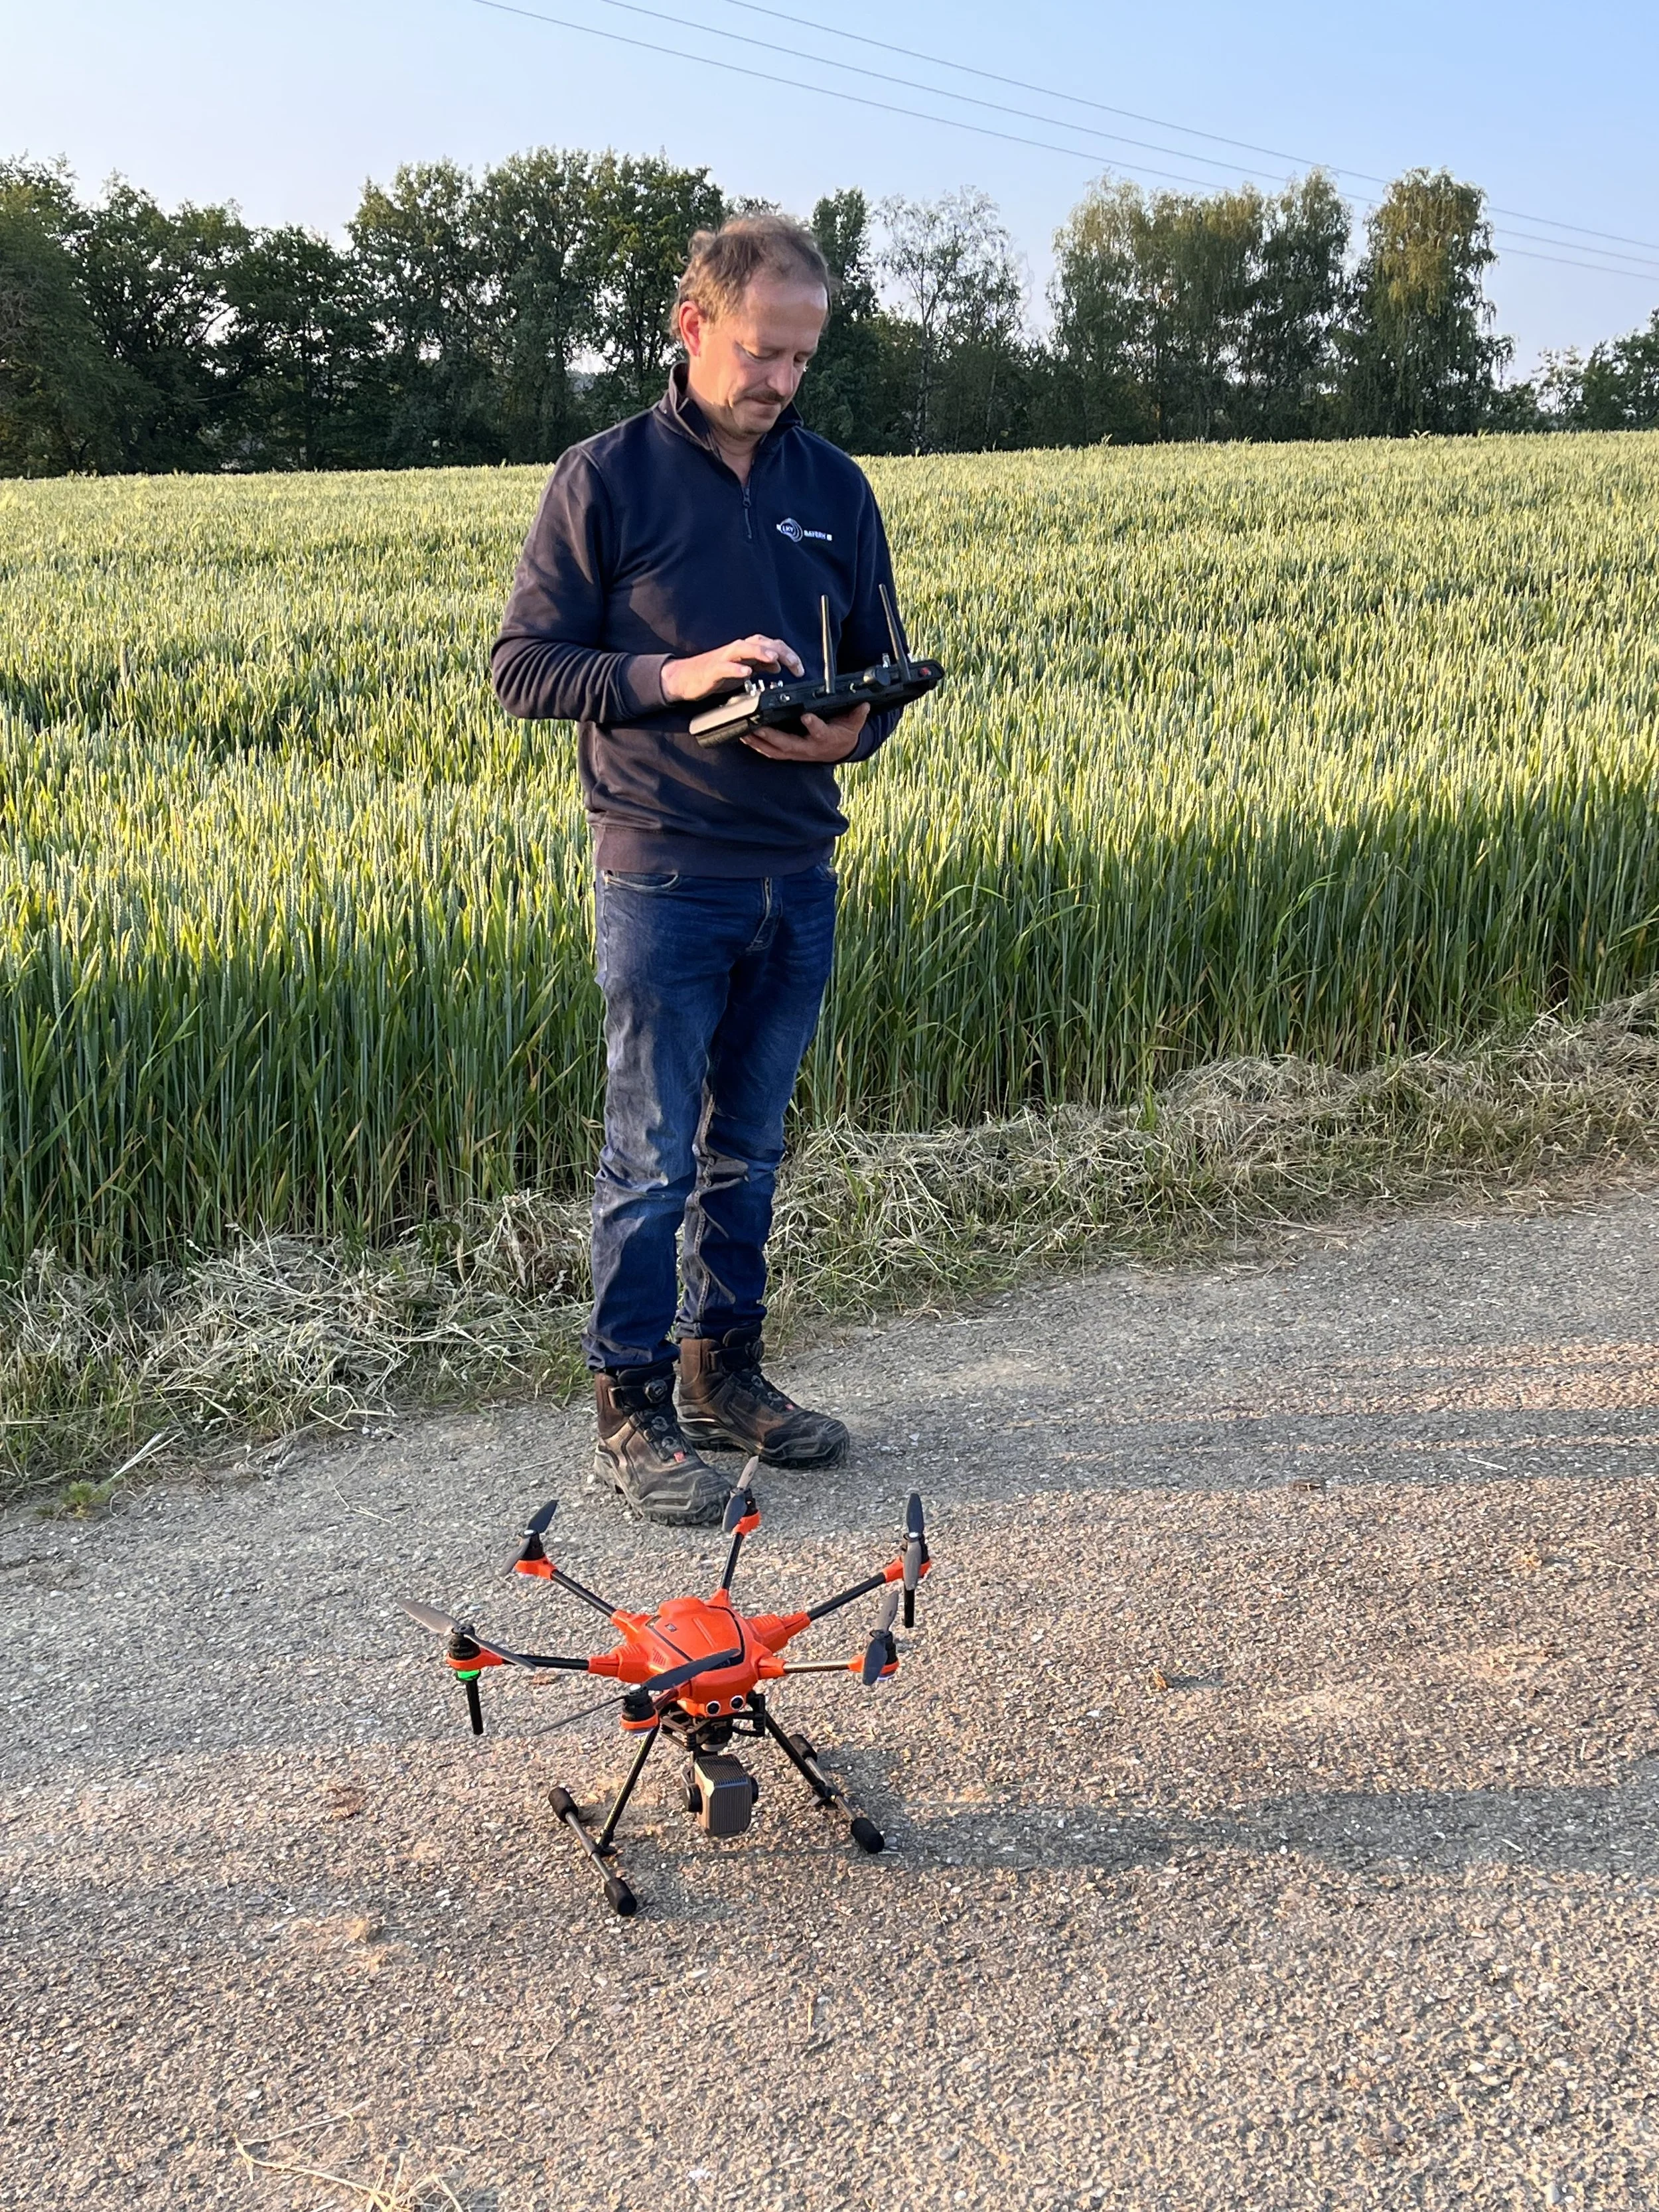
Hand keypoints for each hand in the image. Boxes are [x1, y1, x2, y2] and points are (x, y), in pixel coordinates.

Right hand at [660, 634, 802, 702]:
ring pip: (744, 650)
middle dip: (781, 652)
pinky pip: (725, 667)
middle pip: (762, 644)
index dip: (789, 655)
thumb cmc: (716, 672)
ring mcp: (725, 658)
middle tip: (796, 664)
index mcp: (747, 650)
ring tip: (773, 659)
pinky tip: (746, 674)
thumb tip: (780, 664)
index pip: (772, 646)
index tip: (801, 670)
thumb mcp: (745, 669)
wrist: (686, 677)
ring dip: (760, 653)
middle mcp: (738, 650)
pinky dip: (736, 669)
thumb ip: (761, 665)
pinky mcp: (713, 670)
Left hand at [742, 703, 869, 762]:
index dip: (814, 725)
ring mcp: (796, 753)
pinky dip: (757, 746)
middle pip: (788, 744)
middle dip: (771, 736)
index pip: (820, 731)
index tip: (807, 715)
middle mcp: (808, 748)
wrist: (839, 750)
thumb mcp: (854, 723)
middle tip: (757, 726)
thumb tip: (863, 704)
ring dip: (759, 742)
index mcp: (825, 738)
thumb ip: (857, 714)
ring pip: (775, 750)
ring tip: (744, 731)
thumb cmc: (843, 733)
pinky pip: (770, 752)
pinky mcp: (788, 754)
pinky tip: (745, 737)